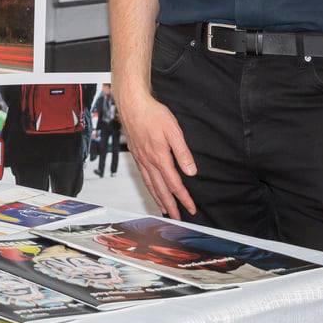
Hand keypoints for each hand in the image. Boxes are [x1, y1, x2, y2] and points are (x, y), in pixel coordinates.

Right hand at [120, 90, 197, 218]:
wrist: (132, 104)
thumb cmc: (153, 114)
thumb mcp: (173, 131)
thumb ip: (182, 152)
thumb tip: (191, 171)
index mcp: (160, 157)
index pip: (174, 184)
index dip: (184, 198)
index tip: (191, 208)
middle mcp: (149, 162)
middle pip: (161, 190)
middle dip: (171, 206)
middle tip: (178, 218)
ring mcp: (141, 159)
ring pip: (150, 185)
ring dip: (159, 200)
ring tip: (165, 210)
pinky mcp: (136, 155)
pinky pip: (143, 177)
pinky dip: (149, 188)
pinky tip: (152, 189)